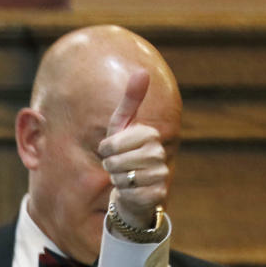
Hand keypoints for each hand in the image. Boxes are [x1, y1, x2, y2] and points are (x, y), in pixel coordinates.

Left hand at [98, 69, 170, 228]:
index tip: (113, 151)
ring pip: (120, 179)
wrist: (136, 187)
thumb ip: (130, 101)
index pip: (110, 145)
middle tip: (119, 167)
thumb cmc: (124, 153)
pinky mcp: (158, 194)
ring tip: (125, 178)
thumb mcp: (121, 127)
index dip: (105, 151)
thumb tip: (142, 71)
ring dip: (116, 181)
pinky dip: (124, 195)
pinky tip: (132, 192)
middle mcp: (158, 152)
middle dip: (110, 168)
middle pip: (113, 163)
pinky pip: (128, 194)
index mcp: (149, 134)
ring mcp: (160, 173)